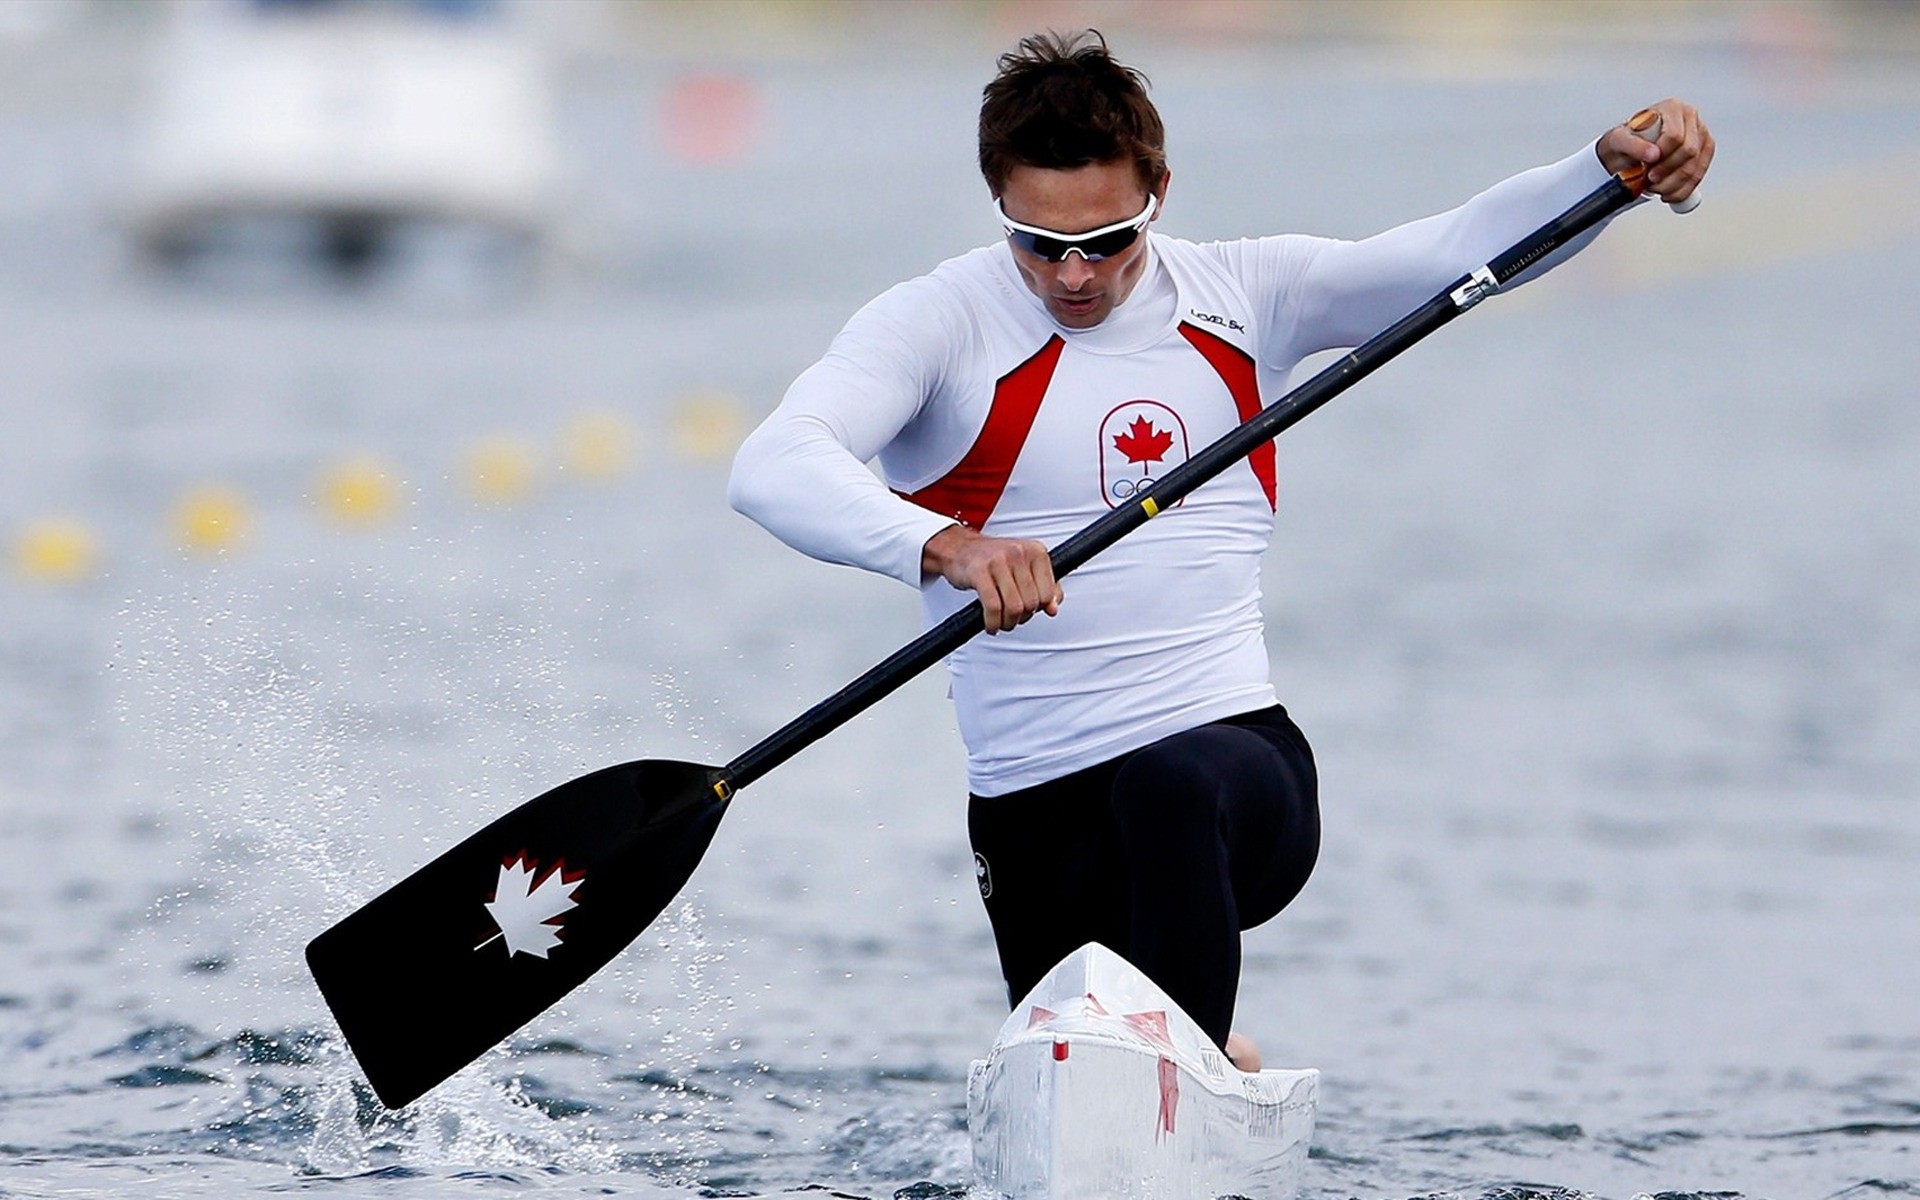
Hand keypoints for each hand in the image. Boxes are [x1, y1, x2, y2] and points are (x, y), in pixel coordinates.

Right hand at [921, 524, 1061, 633]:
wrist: (960, 548)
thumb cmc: (993, 559)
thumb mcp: (1025, 568)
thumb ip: (1045, 587)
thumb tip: (1053, 608)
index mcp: (1035, 551)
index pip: (1048, 593)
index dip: (1039, 608)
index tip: (1029, 611)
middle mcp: (1019, 552)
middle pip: (1031, 602)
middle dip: (1022, 617)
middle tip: (1012, 618)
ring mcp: (998, 561)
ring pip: (1014, 607)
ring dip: (1008, 622)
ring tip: (1001, 623)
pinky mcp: (979, 571)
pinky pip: (993, 607)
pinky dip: (993, 622)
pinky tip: (991, 624)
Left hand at [1595, 98, 1713, 205]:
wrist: (1627, 151)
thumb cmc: (1625, 142)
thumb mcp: (1618, 140)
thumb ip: (1633, 145)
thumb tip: (1653, 155)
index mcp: (1672, 108)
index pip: (1675, 136)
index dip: (1662, 156)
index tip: (1647, 168)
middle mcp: (1690, 118)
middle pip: (1689, 151)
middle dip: (1668, 172)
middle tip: (1650, 181)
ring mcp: (1700, 134)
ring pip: (1695, 166)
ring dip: (1673, 185)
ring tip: (1656, 188)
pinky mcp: (1704, 152)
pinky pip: (1698, 176)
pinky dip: (1682, 190)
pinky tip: (1667, 193)